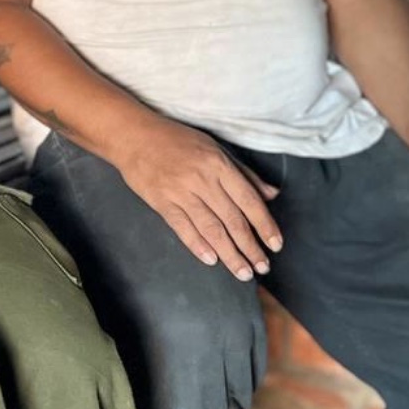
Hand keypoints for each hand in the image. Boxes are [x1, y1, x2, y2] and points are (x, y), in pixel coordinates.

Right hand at [117, 120, 282, 280]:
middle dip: (250, 247)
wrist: (133, 136)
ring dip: (230, 254)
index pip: (249, 200)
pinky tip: (212, 260)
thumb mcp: (214, 148)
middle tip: (262, 267)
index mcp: (218, 164)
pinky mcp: (161, 202)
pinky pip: (183, 228)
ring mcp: (180, 192)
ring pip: (211, 229)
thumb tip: (271, 194)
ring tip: (243, 272)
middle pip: (232, 220)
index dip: (265, 225)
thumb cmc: (176, 139)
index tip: (276, 245)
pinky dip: (198, 246)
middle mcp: (202, 179)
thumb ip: (243, 173)